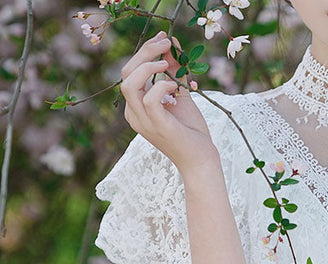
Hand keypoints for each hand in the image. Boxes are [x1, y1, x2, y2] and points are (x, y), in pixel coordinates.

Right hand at [120, 32, 217, 173]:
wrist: (200, 160)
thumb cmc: (190, 130)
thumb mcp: (180, 94)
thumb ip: (174, 71)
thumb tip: (172, 43)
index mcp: (136, 107)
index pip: (129, 72)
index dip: (144, 51)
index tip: (163, 39)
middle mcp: (134, 114)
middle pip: (127, 73)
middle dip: (145, 52)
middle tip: (165, 43)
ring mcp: (144, 122)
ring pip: (130, 84)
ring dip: (147, 66)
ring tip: (166, 61)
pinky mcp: (157, 126)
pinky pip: (149, 99)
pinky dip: (161, 86)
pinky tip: (174, 86)